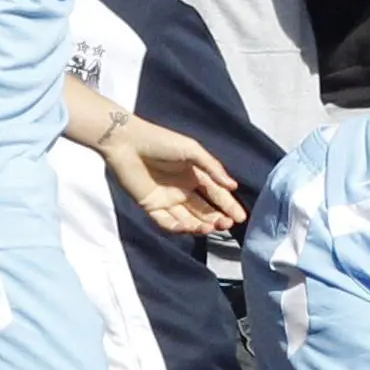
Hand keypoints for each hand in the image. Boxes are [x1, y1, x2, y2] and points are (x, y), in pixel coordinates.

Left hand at [100, 111, 250, 233]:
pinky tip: (188, 227)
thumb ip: (213, 168)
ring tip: (210, 228)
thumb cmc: (162, 142)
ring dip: (200, 225)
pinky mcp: (151, 206)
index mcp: (195, 175)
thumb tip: (233, 185)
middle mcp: (183, 189)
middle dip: (217, 218)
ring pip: (188, 218)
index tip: (241, 217)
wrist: (128, 143)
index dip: (229, 205)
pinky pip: (166, 221)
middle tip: (227, 224)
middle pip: (204, 210)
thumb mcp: (192, 150)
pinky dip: (178, 227)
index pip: (216, 194)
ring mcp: (168, 199)